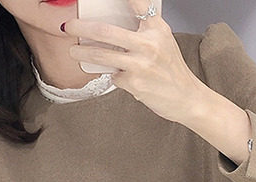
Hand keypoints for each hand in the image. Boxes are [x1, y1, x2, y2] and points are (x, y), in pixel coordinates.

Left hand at [62, 0, 206, 124]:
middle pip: (106, 31)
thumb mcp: (163, 40)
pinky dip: (112, 75)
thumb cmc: (171, 70)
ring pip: (103, 56)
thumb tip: (120, 19)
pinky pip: (113, 76)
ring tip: (74, 51)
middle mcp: (149, 43)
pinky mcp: (135, 83)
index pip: (137, 3)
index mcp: (156, 28)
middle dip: (82, 28)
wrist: (186, 98)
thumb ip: (145, 26)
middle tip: (68, 26)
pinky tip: (117, 75)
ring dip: (84, 53)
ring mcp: (141, 64)